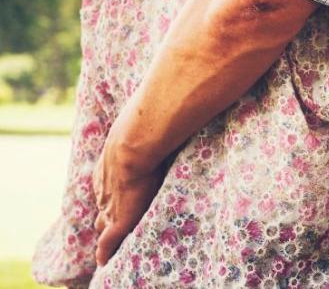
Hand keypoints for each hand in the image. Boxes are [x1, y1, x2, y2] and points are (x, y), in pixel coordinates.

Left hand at [92, 134, 163, 265]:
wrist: (133, 144)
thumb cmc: (144, 133)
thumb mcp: (144, 133)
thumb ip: (156, 132)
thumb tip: (174, 118)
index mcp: (108, 171)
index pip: (107, 191)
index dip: (111, 198)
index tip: (116, 201)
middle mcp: (104, 191)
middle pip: (101, 210)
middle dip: (105, 219)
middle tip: (109, 228)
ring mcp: (109, 206)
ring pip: (104, 227)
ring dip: (107, 236)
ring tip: (113, 246)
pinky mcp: (118, 221)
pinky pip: (107, 244)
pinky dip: (106, 252)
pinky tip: (105, 262)